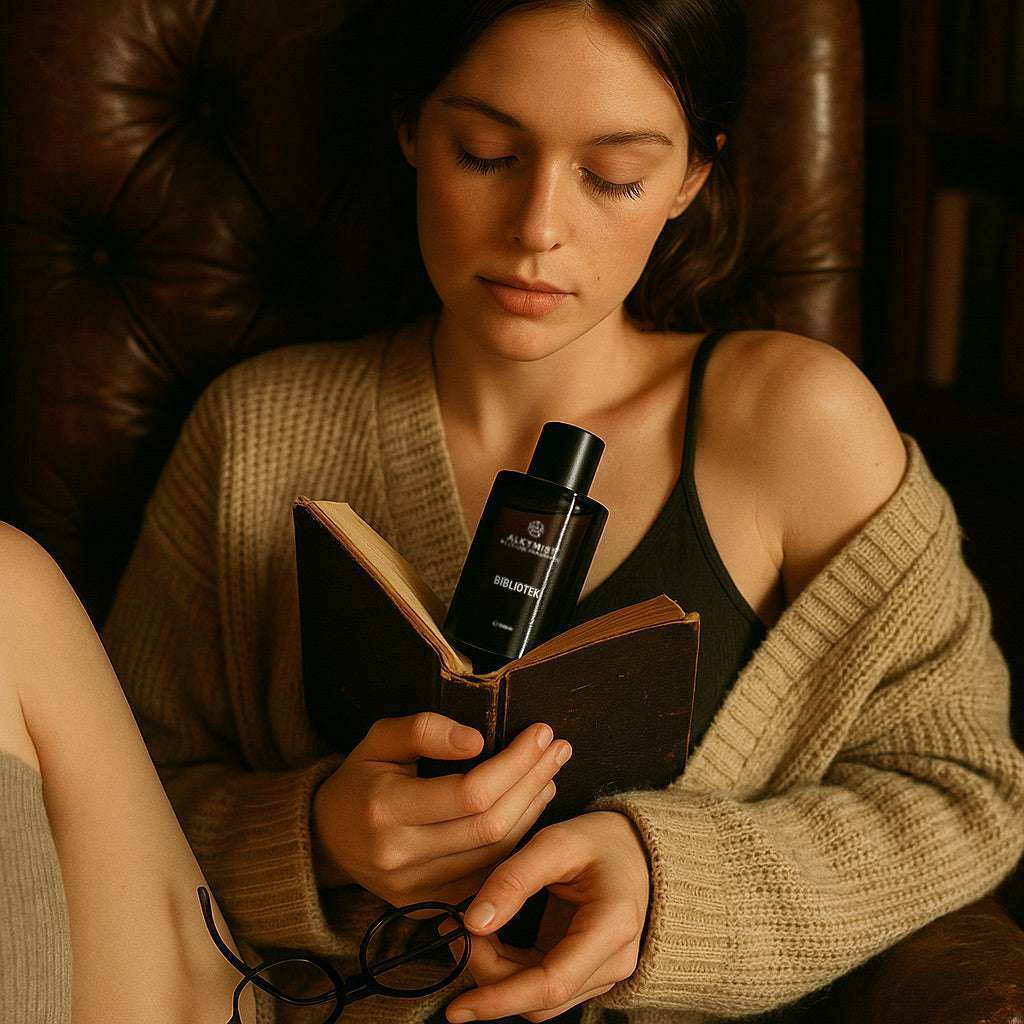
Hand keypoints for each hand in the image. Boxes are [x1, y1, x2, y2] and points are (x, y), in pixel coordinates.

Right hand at [311, 712, 571, 913]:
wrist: (326, 838)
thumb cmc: (360, 778)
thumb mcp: (379, 738)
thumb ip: (424, 730)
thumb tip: (477, 740)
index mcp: (385, 809)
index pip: (469, 793)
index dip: (513, 764)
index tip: (539, 733)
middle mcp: (401, 855)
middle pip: (490, 825)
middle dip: (532, 782)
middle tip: (558, 747)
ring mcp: (416, 887)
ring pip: (496, 853)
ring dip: (533, 810)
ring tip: (550, 772)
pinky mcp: (429, 904)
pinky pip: (487, 874)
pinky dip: (516, 840)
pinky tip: (532, 806)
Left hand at [438, 810, 650, 1021]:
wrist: (635, 847)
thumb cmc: (600, 840)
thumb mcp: (556, 843)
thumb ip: (514, 879)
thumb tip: (473, 923)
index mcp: (611, 926)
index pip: (551, 984)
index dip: (499, 998)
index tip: (458, 1004)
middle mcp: (613, 960)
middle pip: (539, 997)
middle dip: (489, 976)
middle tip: (453, 931)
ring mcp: (602, 970)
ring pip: (537, 997)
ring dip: (496, 975)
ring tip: (463, 931)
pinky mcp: (586, 970)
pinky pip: (541, 983)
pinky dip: (509, 969)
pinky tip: (486, 939)